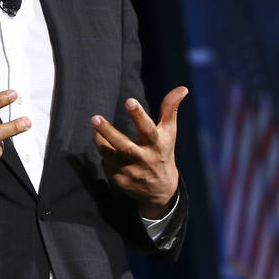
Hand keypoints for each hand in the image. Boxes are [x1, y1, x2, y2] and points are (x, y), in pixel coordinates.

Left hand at [92, 87, 187, 217]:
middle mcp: (144, 159)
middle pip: (122, 145)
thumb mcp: (169, 132)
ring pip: (108, 153)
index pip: (148, 129)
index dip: (138, 115)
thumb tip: (183, 88)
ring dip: (101, 141)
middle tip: (94, 118)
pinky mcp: (120, 182)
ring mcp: (131, 172)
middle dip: (107, 131)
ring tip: (97, 131)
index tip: (129, 100)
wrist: (161, 190)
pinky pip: (106, 164)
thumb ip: (170, 109)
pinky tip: (111, 153)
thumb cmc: (164, 152)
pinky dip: (106, 155)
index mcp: (157, 145)